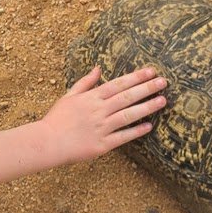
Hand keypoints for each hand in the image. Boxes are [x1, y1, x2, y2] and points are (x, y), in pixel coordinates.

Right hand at [42, 66, 166, 163]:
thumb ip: (85, 82)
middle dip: (146, 88)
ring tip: (162, 101)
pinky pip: (122, 137)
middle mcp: (98, 111)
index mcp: (91, 98)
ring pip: (128, 115)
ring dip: (146, 108)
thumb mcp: (69, 96)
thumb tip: (98, 68)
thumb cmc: (57, 119)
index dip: (136, 77)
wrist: (47, 142)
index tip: (151, 71)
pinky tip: (148, 126)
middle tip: (163, 82)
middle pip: (126, 97)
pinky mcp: (102, 144)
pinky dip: (135, 131)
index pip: (118, 84)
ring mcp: (101, 128)